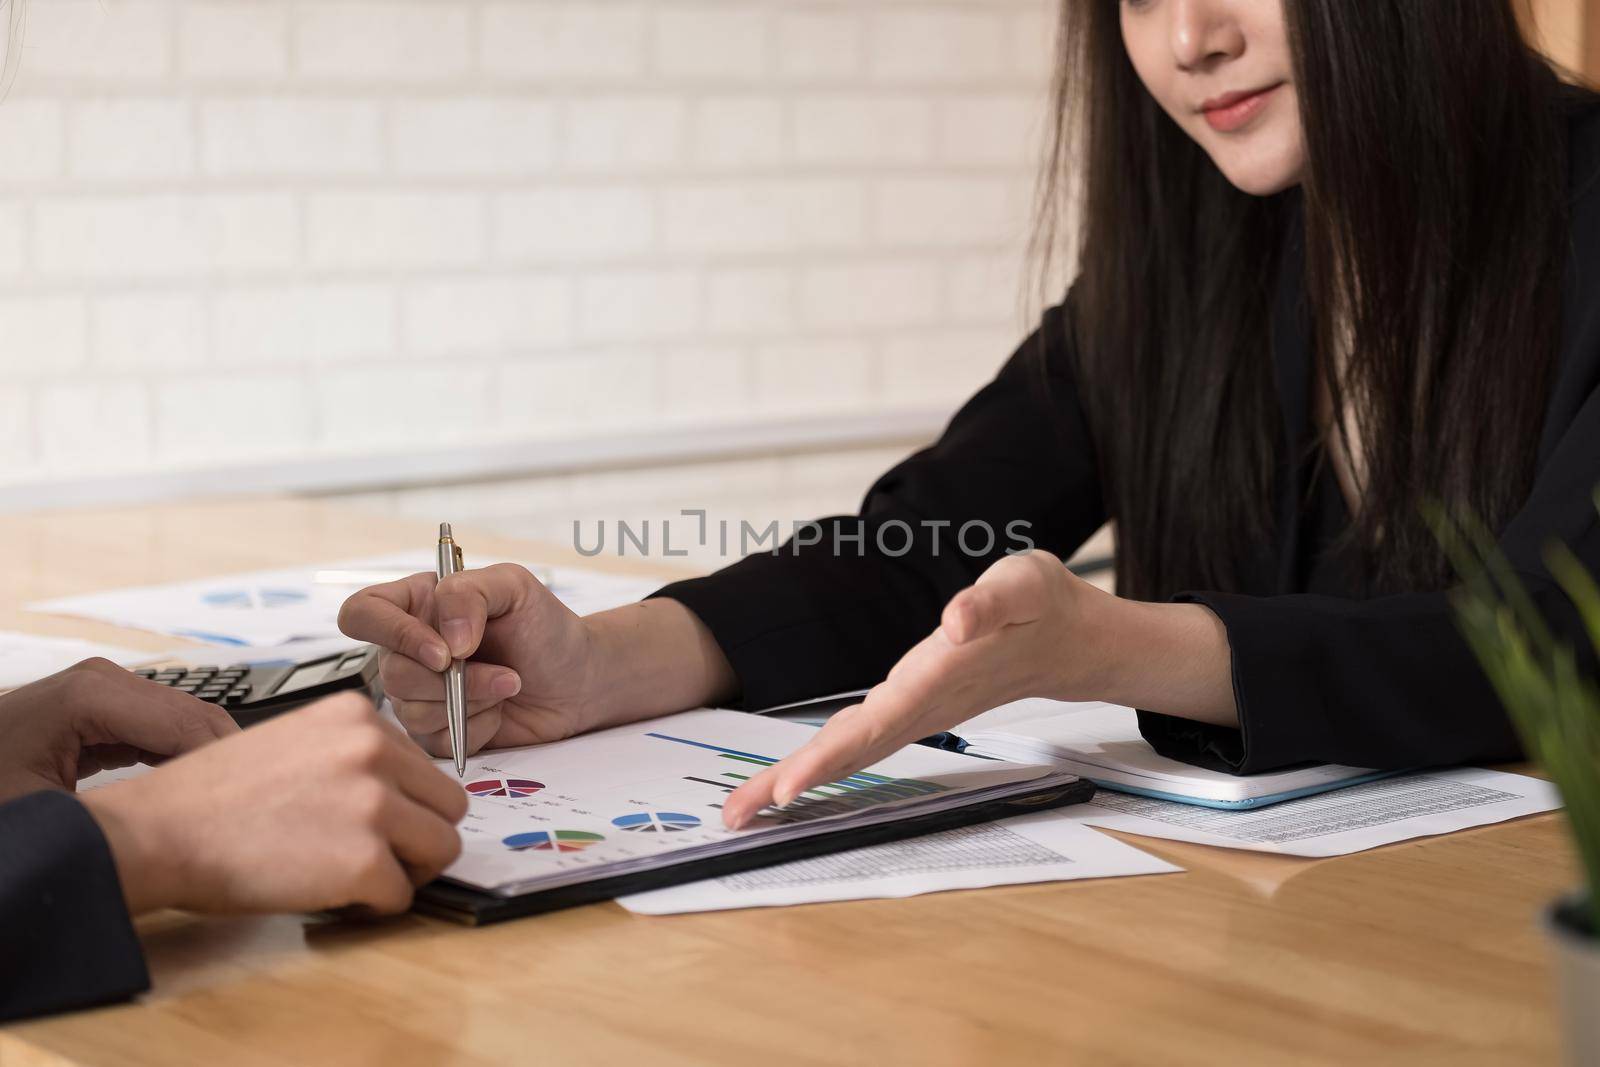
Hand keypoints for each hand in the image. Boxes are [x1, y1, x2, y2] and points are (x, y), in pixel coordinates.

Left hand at [0, 657, 238, 803]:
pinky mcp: (102, 708)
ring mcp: (103, 690)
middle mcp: (103, 680)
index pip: (190, 726)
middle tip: (249, 814)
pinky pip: (163, 728)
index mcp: (90, 695)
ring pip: (186, 721)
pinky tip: (190, 792)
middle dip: (224, 762)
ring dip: (206, 760)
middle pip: (196, 716)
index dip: (225, 769)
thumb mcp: (45, 814)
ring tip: (226, 807)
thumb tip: (183, 825)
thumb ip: (120, 810)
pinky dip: (182, 758)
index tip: (247, 813)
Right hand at [79, 693, 467, 915]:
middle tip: (377, 858)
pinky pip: (402, 896)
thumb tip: (403, 792)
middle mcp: (373, 750)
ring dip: (406, 871)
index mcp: (358, 715)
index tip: (374, 824)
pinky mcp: (365, 860)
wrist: (158, 833)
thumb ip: (353, 756)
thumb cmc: (213, 798)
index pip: (427, 768)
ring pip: (442, 849)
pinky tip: (332, 895)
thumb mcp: (295, 742)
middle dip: (419, 838)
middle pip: (450, 807)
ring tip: (357, 877)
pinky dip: (373, 907)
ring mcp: (374, 804)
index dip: (406, 805)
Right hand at [339, 564, 738, 757]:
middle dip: (453, 680)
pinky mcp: (435, 730)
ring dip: (471, 702)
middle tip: (504, 672)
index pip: (362, 613)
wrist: (577, 680)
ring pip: (411, 709)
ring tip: (508, 685)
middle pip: (391, 672)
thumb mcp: (514, 587)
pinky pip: (433, 739)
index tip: (444, 651)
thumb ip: (470, 594)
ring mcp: (419, 692)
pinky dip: (473, 728)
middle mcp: (409, 648)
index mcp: (416, 604)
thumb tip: (444, 640)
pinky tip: (498, 711)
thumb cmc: (546, 628)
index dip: (391, 634)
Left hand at [720, 550, 1118, 827]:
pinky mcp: (910, 709)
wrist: (1067, 640)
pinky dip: (817, 762)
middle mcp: (921, 706)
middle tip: (735, 816)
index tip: (786, 789)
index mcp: (939, 678)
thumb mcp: (1025, 585)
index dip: (828, 758)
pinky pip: (857, 742)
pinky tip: (786, 780)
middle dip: (790, 783)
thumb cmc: (1042, 607)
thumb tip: (955, 620)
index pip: (875, 725)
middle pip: (849, 752)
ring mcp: (915, 714)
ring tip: (743, 808)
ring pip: (848, 752)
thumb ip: (991, 602)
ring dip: (794, 779)